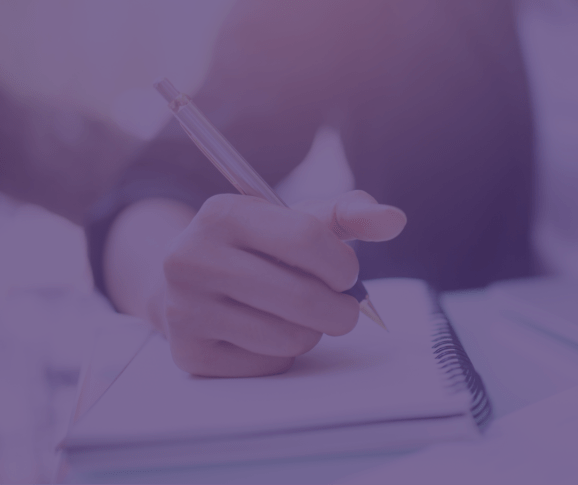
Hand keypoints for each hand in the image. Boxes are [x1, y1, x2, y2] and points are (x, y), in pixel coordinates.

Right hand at [157, 190, 405, 376]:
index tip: (345, 274)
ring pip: (289, 337)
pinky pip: (269, 365)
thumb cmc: (259, 248)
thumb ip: (349, 214)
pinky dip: (283, 354)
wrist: (192, 283)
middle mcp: (190, 258)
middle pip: (303, 297)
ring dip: (312, 332)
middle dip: (340, 309)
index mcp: (222, 213)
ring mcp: (184, 308)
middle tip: (342, 307)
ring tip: (299, 316)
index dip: (342, 264)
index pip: (306, 239)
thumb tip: (393, 219)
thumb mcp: (297, 221)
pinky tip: (266, 332)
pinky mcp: (189, 353)